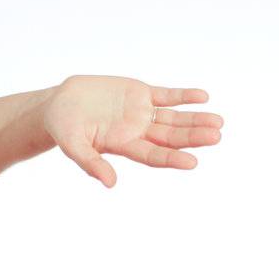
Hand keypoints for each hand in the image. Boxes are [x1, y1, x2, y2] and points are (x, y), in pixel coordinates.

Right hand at [42, 74, 222, 187]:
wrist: (60, 104)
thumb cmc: (64, 128)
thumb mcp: (73, 146)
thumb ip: (91, 163)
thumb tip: (110, 184)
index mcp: (124, 146)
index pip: (154, 155)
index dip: (173, 158)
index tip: (193, 162)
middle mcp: (137, 132)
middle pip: (171, 137)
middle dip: (193, 137)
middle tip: (216, 136)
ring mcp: (141, 113)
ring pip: (174, 118)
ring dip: (195, 119)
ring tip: (218, 122)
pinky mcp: (140, 93)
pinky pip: (166, 95)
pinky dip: (183, 96)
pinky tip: (202, 97)